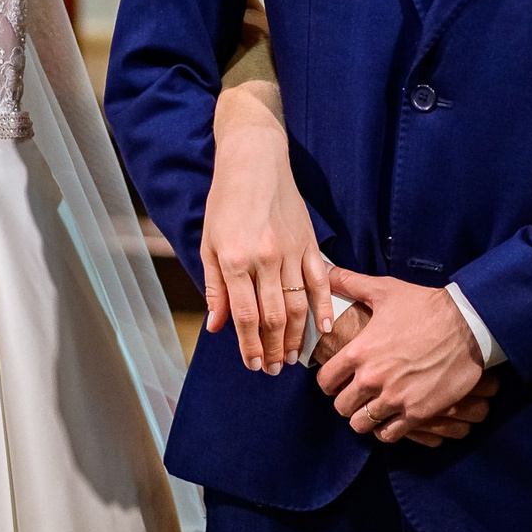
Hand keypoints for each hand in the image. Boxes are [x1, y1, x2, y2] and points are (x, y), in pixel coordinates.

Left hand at [202, 81, 330, 371]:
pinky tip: (323, 330)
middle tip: (273, 370)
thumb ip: (215, 288)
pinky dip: (322, 308)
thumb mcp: (208, 244)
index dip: (248, 346)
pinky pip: (319, 282)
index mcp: (234, 260)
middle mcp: (264, 259)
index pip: (244, 316)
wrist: (254, 162)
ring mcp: (290, 251)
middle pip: (272, 317)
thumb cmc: (225, 203)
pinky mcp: (309, 243)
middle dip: (273, 349)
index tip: (253, 365)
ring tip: (292, 359)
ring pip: (297, 305)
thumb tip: (216, 328)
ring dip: (295, 337)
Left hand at [316, 267, 498, 446]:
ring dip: (364, 418)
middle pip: (341, 407)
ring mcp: (395, 398)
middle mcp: (372, 379)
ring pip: (362, 424)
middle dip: (345, 401)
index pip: (325, 381)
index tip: (336, 380)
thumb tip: (326, 271)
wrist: (468, 325)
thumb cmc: (425, 306)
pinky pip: (389, 435)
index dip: (328, 381)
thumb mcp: (384, 290)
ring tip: (372, 408)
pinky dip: (387, 430)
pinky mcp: (418, 412)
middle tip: (355, 395)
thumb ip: (350, 283)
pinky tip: (392, 418)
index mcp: (359, 352)